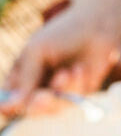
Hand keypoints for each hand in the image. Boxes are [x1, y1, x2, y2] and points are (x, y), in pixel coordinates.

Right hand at [1, 4, 118, 114]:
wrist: (97, 25)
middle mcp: (38, 88)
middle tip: (42, 98)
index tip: (8, 108)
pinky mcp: (79, 93)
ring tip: (66, 73)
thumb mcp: (37, 51)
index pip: (8, 101)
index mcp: (21, 77)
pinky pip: (72, 101)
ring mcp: (59, 92)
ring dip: (59, 91)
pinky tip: (79, 69)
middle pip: (30, 110)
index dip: (7, 107)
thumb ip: (25, 78)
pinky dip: (75, 86)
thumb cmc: (63, 33)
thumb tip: (12, 105)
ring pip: (52, 108)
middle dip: (36, 105)